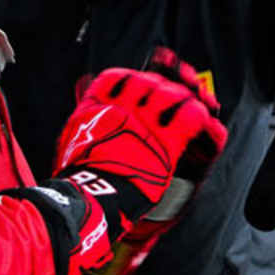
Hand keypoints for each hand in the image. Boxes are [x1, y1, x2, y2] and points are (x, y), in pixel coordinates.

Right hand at [54, 67, 226, 240]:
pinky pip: (191, 117)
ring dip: (183, 100)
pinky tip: (200, 123)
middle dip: (160, 90)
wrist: (91, 196)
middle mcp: (123, 107)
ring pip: (174, 94)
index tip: (137, 91)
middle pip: (150, 82)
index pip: (120, 77)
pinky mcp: (166, 143)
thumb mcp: (74, 132)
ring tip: (187, 110)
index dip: (132, 81)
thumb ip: (85, 106)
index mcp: (99, 104)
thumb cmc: (80, 172)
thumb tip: (83, 82)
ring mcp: (145, 123)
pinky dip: (199, 117)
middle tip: (166, 104)